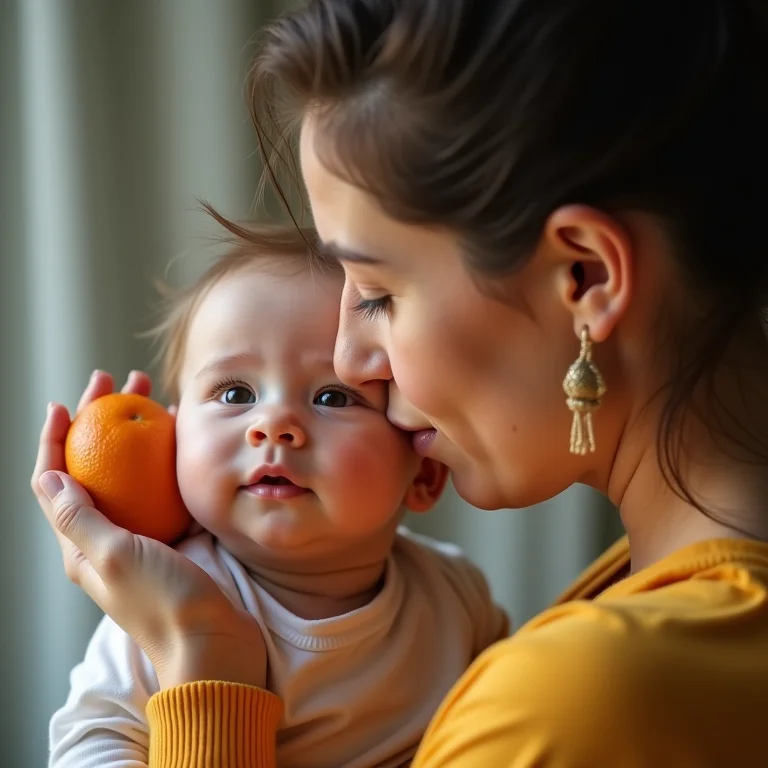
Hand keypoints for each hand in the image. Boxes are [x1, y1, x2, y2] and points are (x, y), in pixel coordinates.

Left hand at [31, 370, 266, 689]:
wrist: (213, 643)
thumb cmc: (161, 603)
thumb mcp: (112, 557)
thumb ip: (79, 517)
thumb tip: (49, 475)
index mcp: (81, 545)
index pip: (54, 482)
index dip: (53, 440)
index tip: (66, 403)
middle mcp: (109, 535)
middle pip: (95, 465)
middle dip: (100, 419)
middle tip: (117, 381)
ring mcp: (144, 533)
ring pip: (133, 469)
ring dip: (137, 429)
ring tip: (152, 395)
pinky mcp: (176, 534)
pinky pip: (167, 484)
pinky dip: (171, 454)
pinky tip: (184, 434)